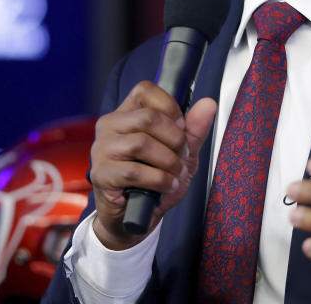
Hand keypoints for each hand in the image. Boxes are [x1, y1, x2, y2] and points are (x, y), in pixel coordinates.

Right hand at [87, 81, 216, 249]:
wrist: (135, 219)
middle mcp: (109, 127)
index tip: (181, 127)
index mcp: (126, 114)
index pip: (144, 90)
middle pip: (148, 117)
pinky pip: (135, 171)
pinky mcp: (101, 174)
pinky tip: (165, 186)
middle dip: (175, 140)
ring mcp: (102, 150)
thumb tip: (209, 104)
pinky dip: (159, 180)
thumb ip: (194, 129)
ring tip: (174, 174)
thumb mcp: (181, 153)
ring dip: (168, 162)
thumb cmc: (154, 181)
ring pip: (142, 143)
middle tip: (181, 157)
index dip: (169, 106)